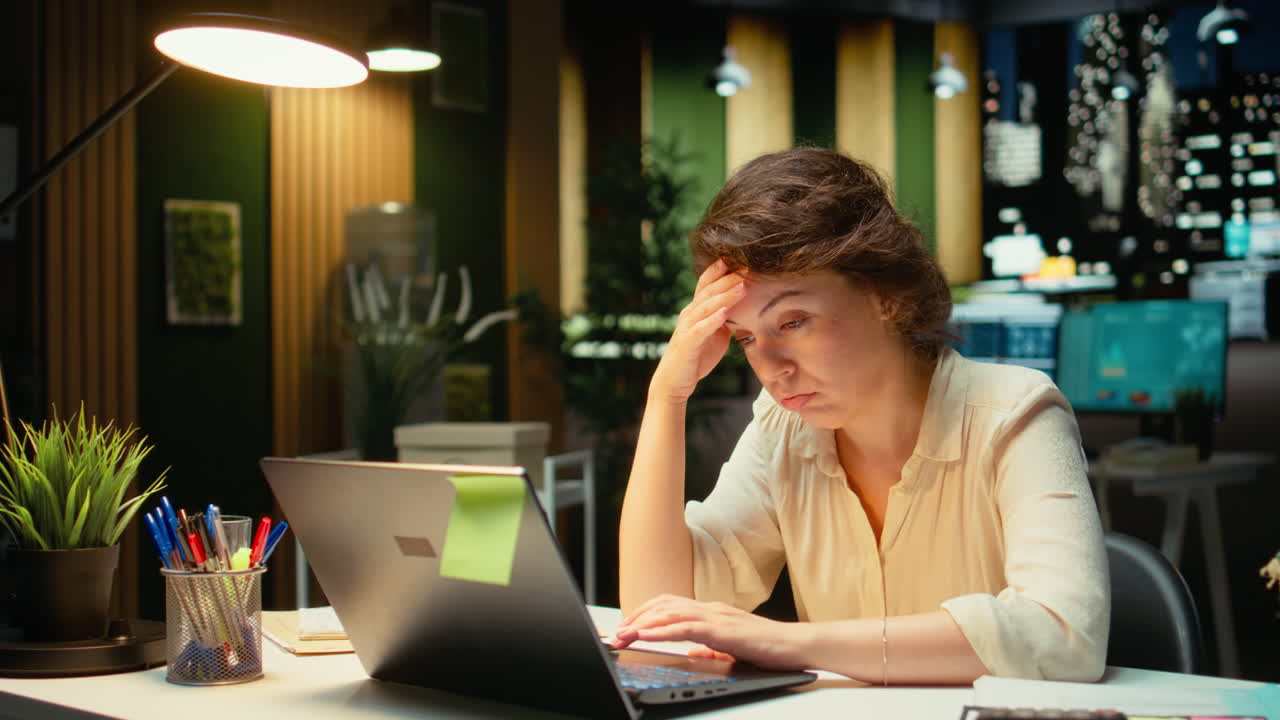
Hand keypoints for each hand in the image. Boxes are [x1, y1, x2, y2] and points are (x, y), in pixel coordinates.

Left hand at [610, 594, 809, 671]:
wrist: (793, 646)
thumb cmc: (767, 646)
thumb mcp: (731, 647)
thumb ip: (710, 647)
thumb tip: (693, 651)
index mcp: (711, 612)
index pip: (670, 605)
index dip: (645, 613)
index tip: (627, 626)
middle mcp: (710, 609)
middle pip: (664, 606)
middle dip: (636, 617)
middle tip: (616, 631)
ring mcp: (716, 617)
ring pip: (670, 613)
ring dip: (642, 624)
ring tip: (623, 633)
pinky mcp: (722, 630)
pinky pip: (686, 628)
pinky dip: (662, 631)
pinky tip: (646, 636)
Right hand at [651, 260, 744, 401]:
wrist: (674, 382)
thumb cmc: (696, 357)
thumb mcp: (716, 335)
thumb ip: (726, 320)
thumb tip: (745, 310)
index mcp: (696, 310)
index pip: (707, 284)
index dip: (720, 271)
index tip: (739, 259)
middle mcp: (689, 314)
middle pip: (709, 291)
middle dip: (728, 278)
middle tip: (747, 267)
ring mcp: (687, 328)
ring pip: (706, 306)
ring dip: (724, 296)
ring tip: (742, 286)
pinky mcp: (687, 343)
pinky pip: (700, 329)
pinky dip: (713, 320)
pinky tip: (725, 313)